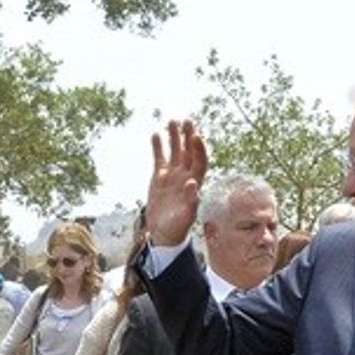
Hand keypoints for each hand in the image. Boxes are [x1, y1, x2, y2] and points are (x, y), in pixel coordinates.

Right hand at [147, 120, 207, 246]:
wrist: (163, 233)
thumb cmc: (178, 227)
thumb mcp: (186, 216)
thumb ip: (191, 199)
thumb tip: (193, 183)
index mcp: (195, 182)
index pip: (200, 160)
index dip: (199, 149)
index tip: (195, 136)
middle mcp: (185, 175)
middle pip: (189, 151)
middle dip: (188, 136)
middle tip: (187, 121)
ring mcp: (172, 175)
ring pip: (175, 151)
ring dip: (174, 137)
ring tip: (172, 121)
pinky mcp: (159, 178)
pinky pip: (159, 158)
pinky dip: (158, 147)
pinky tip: (155, 134)